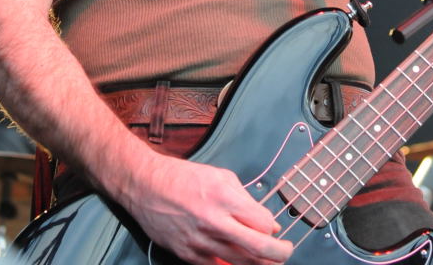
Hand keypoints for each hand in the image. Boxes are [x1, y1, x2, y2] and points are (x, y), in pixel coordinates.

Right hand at [126, 154, 292, 264]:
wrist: (147, 186)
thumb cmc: (182, 177)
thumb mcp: (220, 176)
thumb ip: (244, 198)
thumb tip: (263, 219)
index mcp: (224, 197)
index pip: (262, 223)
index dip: (273, 229)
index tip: (276, 229)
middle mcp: (214, 221)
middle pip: (257, 248)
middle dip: (278, 254)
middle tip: (285, 252)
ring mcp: (200, 241)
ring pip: (239, 262)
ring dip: (259, 264)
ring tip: (268, 262)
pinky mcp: (188, 254)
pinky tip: (240, 262)